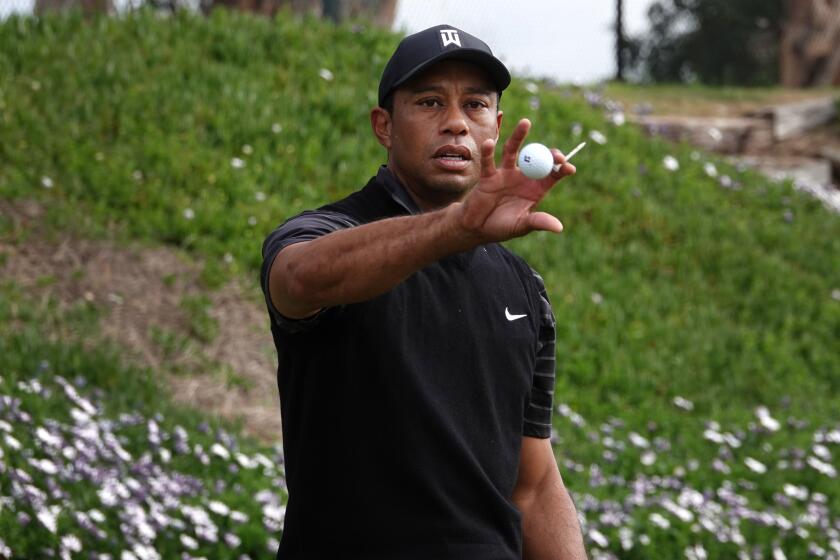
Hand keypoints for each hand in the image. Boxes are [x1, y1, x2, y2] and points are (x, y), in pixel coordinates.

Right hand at [457, 118, 575, 242]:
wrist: (477, 228)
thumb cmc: (502, 226)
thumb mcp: (522, 226)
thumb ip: (538, 222)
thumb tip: (559, 228)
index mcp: (535, 189)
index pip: (552, 175)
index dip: (562, 169)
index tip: (569, 167)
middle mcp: (523, 177)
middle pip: (537, 159)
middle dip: (547, 154)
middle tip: (556, 154)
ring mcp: (505, 174)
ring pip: (513, 151)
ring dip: (519, 136)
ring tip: (526, 122)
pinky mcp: (489, 175)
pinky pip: (489, 161)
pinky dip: (488, 152)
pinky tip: (489, 143)